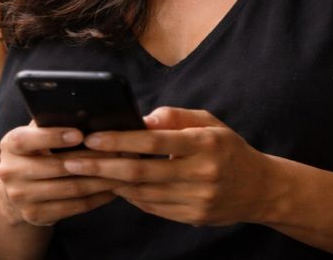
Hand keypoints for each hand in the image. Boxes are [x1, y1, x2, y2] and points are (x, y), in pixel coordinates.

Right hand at [0, 121, 124, 225]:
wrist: (16, 193)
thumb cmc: (36, 153)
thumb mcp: (35, 136)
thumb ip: (51, 123)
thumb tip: (85, 111)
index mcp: (10, 144)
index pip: (27, 139)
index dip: (53, 136)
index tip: (80, 134)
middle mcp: (10, 171)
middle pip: (57, 166)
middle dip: (91, 158)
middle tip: (118, 152)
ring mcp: (21, 197)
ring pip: (70, 188)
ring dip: (101, 179)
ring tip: (123, 170)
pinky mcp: (35, 215)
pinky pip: (74, 206)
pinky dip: (97, 197)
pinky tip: (113, 189)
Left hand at [61, 107, 277, 225]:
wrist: (260, 189)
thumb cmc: (227, 148)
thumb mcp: (208, 122)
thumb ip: (174, 116)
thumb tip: (140, 119)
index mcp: (204, 143)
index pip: (154, 141)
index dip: (120, 140)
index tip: (92, 137)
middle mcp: (201, 173)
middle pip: (141, 172)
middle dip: (102, 167)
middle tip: (72, 162)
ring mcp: (197, 199)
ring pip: (142, 193)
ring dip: (110, 183)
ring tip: (85, 174)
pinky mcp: (192, 217)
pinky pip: (152, 207)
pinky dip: (130, 196)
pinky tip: (114, 186)